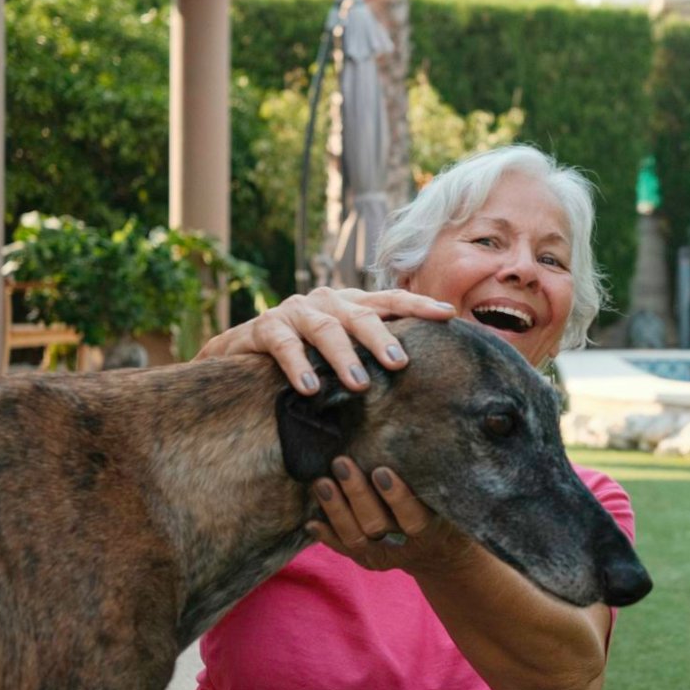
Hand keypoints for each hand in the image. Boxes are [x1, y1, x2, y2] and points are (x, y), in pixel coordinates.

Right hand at [194, 287, 455, 393]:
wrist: (241, 352)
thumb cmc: (305, 354)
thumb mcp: (341, 350)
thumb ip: (372, 353)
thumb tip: (420, 373)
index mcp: (351, 305)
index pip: (391, 301)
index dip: (419, 304)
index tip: (448, 314)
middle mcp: (326, 302)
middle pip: (361, 315)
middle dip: (381, 339)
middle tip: (400, 364)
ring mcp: (296, 311)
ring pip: (325, 329)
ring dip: (343, 357)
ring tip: (359, 385)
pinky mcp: (265, 327)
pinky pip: (284, 345)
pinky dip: (298, 365)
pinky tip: (309, 387)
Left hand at [306, 457, 478, 577]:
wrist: (438, 553)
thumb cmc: (444, 512)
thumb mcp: (449, 500)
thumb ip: (432, 482)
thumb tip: (419, 440)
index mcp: (431, 531)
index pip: (413, 517)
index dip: (396, 497)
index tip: (381, 471)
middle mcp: (405, 546)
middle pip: (376, 525)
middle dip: (356, 494)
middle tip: (341, 463)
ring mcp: (383, 555)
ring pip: (355, 537)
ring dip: (336, 510)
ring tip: (321, 483)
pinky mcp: (366, 559)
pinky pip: (343, 549)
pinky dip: (326, 536)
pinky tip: (310, 521)